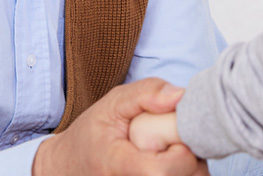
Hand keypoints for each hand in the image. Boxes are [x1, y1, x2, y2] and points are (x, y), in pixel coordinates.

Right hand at [32, 78, 205, 175]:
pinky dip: (185, 172)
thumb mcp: (112, 103)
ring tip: (173, 148)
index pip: (160, 171)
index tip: (178, 133)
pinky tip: (173, 160)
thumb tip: (181, 95)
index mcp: (117, 165)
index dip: (181, 154)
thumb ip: (146, 94)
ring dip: (192, 165)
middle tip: (177, 136)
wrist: (70, 167)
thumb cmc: (94, 134)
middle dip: (191, 155)